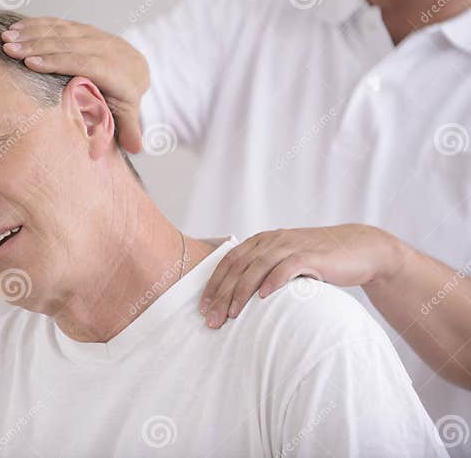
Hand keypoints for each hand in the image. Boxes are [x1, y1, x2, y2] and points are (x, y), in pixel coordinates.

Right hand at [0, 17, 148, 152]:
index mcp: (117, 71)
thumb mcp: (129, 113)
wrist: (135, 68)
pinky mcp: (84, 29)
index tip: (31, 64)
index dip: (58, 62)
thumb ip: (130, 128)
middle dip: (37, 46)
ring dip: (31, 33)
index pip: (85, 63)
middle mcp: (107, 48)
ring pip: (62, 31)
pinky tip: (15, 27)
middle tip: (9, 49)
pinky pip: (59, 24)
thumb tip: (136, 147)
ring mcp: (94, 36)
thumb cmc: (125, 97)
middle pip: (69, 44)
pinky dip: (36, 25)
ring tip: (6, 37)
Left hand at [199, 224, 402, 327]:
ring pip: (257, 267)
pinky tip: (264, 298)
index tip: (202, 308)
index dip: (213, 285)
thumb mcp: (285, 263)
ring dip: (242, 292)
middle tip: (211, 319)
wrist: (359, 249)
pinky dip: (274, 281)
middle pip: (238, 267)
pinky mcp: (311, 255)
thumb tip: (237, 300)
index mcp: (261, 242)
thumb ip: (263, 273)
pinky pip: (288, 267)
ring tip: (232, 315)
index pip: (228, 262)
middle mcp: (272, 241)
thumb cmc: (318, 261)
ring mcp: (291, 246)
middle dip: (222, 294)